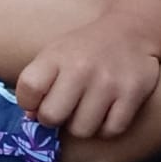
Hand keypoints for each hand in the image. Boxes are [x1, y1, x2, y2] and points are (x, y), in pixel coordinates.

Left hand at [15, 13, 160, 139]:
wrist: (131, 31)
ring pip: (81, 129)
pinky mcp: (132, 94)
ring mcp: (108, 82)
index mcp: (57, 55)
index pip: (29, 87)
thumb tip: (32, 116)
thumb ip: (39, 81)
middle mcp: (81, 68)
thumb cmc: (85, 48)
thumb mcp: (55, 53)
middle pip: (52, 115)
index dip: (28, 102)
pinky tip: (105, 115)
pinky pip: (110, 130)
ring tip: (85, 112)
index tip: (37, 103)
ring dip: (81, 126)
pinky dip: (106, 128)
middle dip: (53, 119)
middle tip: (62, 111)